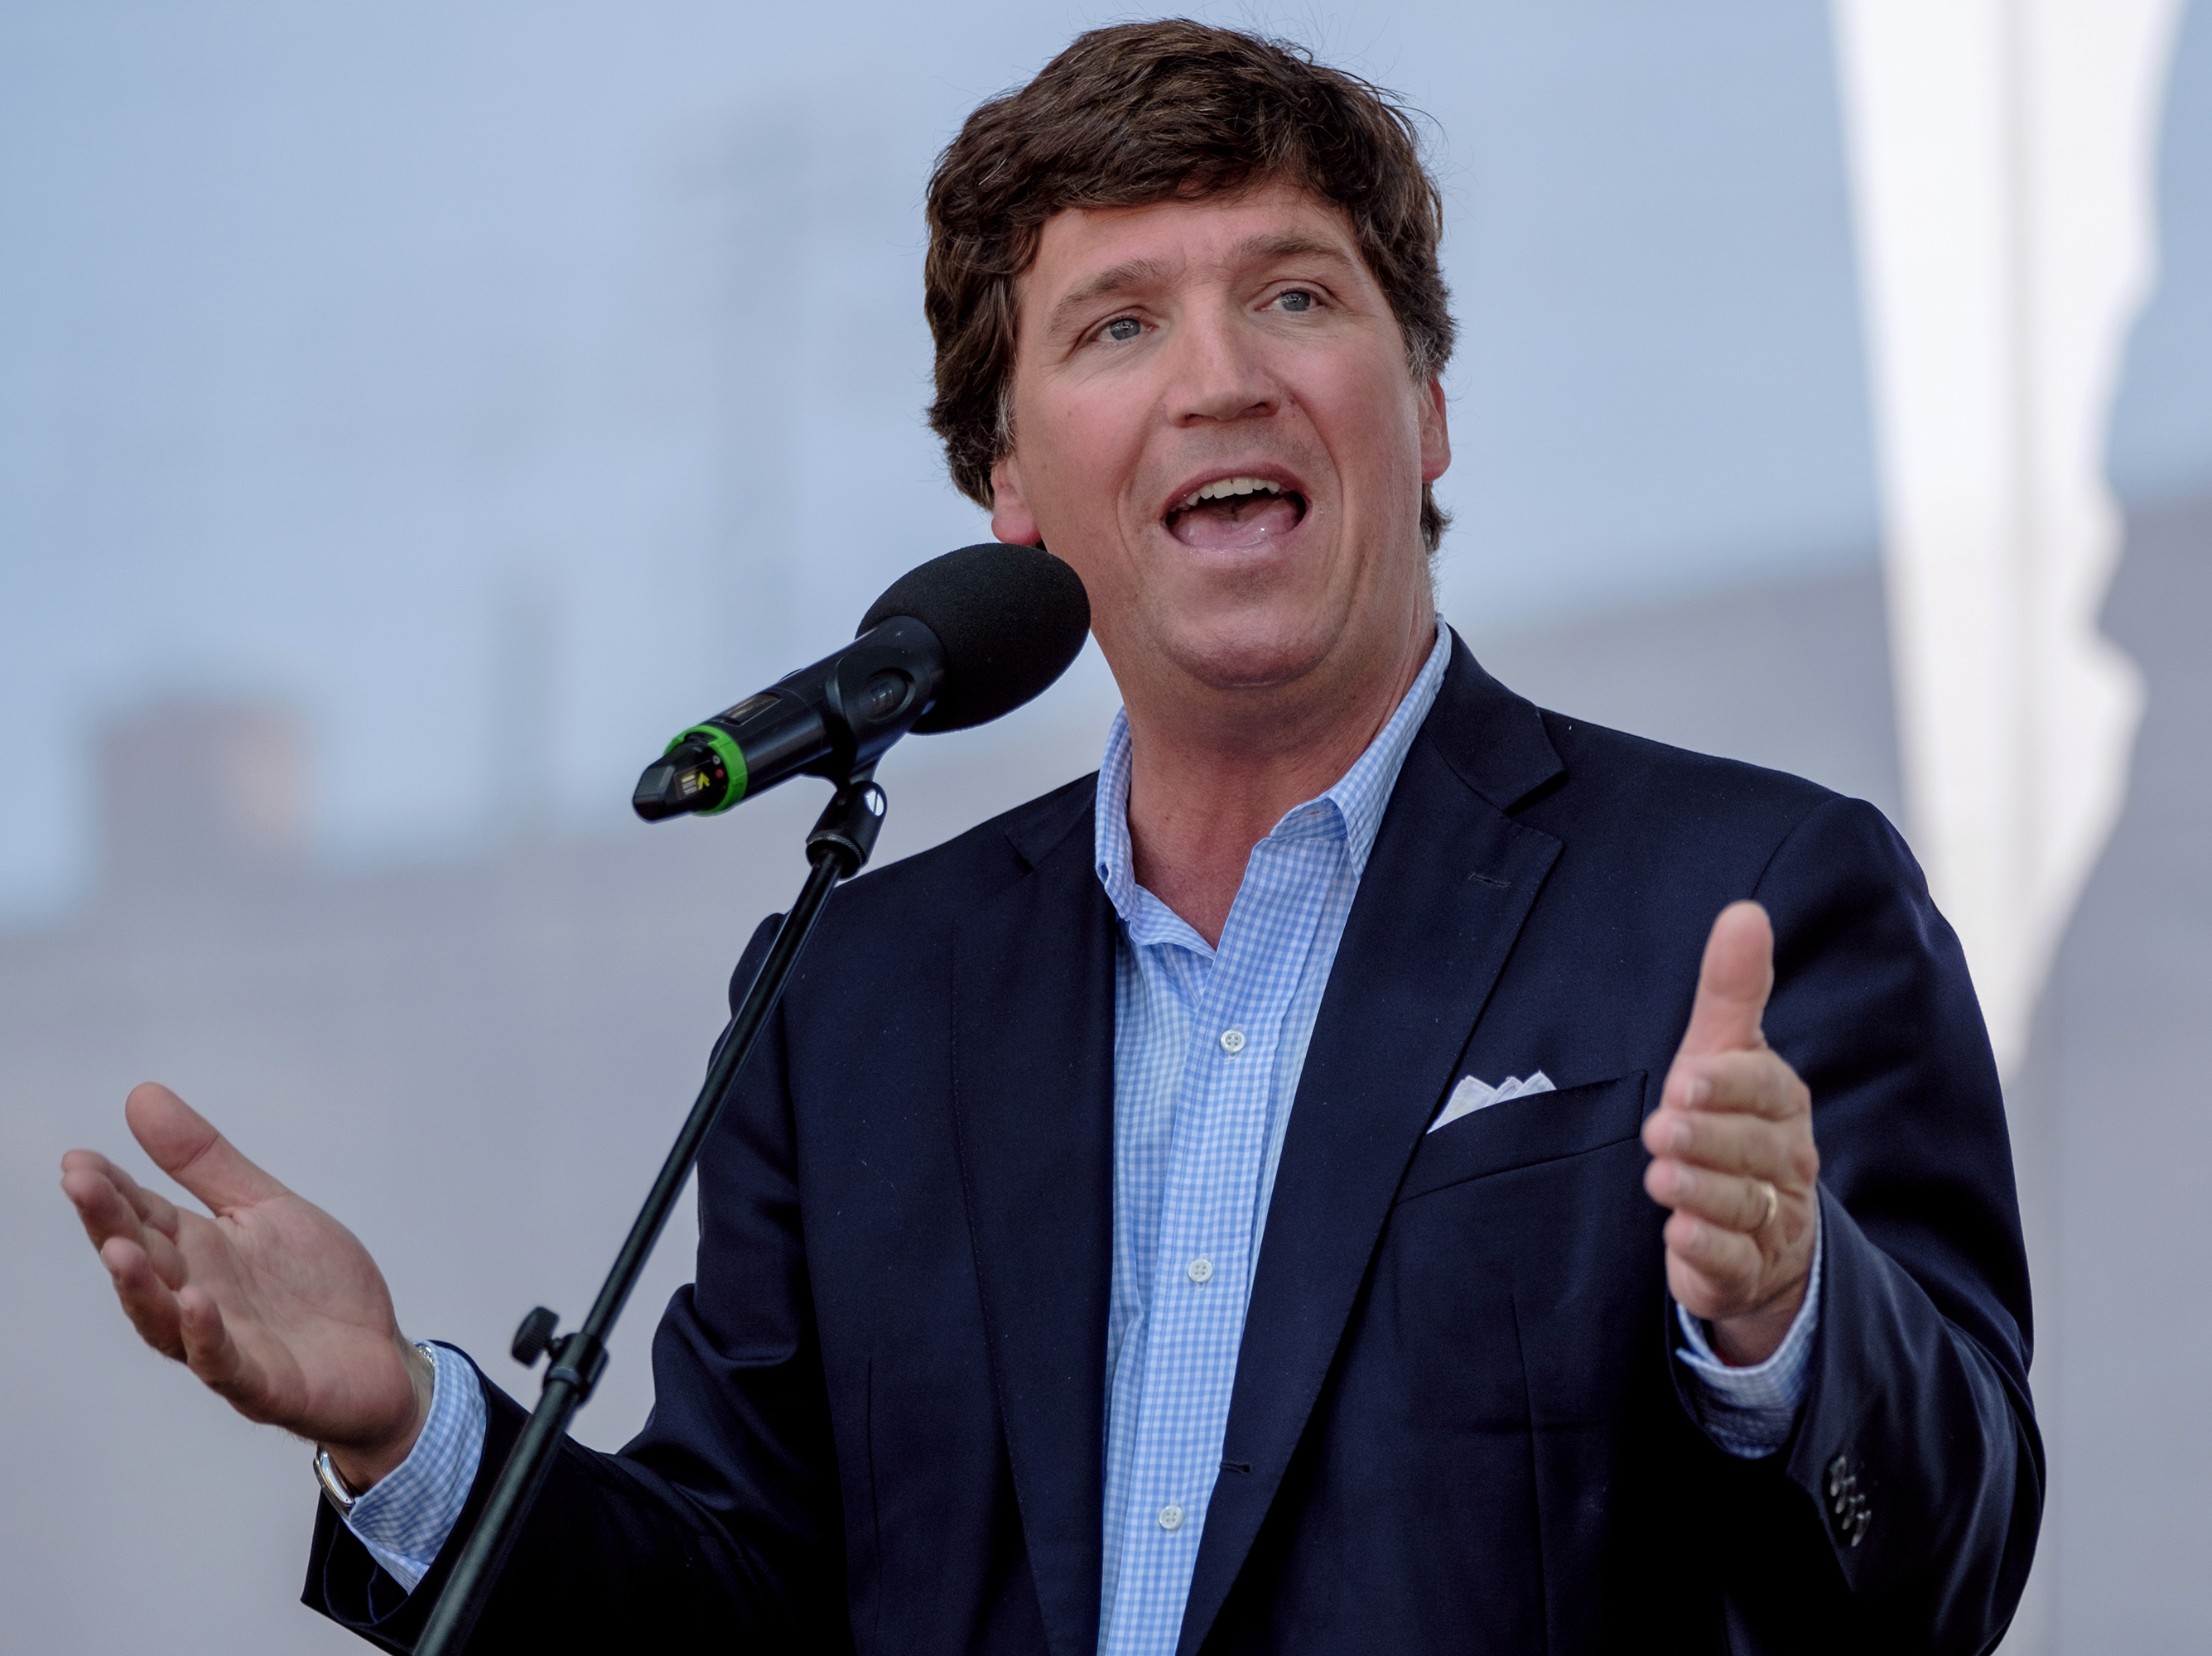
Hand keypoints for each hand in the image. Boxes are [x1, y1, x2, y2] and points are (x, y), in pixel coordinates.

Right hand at [59, 1083, 430, 1488]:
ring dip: (140, 1288)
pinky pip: (227, 1365)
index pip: (143, 1219)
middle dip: (109, 1226)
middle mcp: (200, 1300)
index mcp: (200, 1255)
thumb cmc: (317, 1287)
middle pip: (145, 1264)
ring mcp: (229, 1346)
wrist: (383, 1359)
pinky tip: (196, 1303)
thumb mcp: (266, 1208)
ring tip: (119, 1248)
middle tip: (80, 1183)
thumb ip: (206, 1162)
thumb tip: (141, 1096)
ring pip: (167, 1323)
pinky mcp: (266, 1385)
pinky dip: (208, 1337)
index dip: (109, 1192)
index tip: (77, 1160)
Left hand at [1641, 901, 1819, 1365]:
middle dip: (1708, 1138)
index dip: (1729, 1085)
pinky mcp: (1743, 1267)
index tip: (1686, 1078)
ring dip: (1701, 1191)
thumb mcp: (1724, 1053)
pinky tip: (1678, 1236)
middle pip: (1754, 1148)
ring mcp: (1770, 1219)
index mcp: (1781, 1103)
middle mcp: (1784, 1161)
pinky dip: (1707, 1250)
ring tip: (1661, 1177)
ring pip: (1743, 1204)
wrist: (1756, 1230)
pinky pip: (1733, 1260)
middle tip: (1661, 1127)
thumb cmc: (1729, 1121)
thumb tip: (1744, 911)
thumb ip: (1732, 990)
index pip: (1766, 1089)